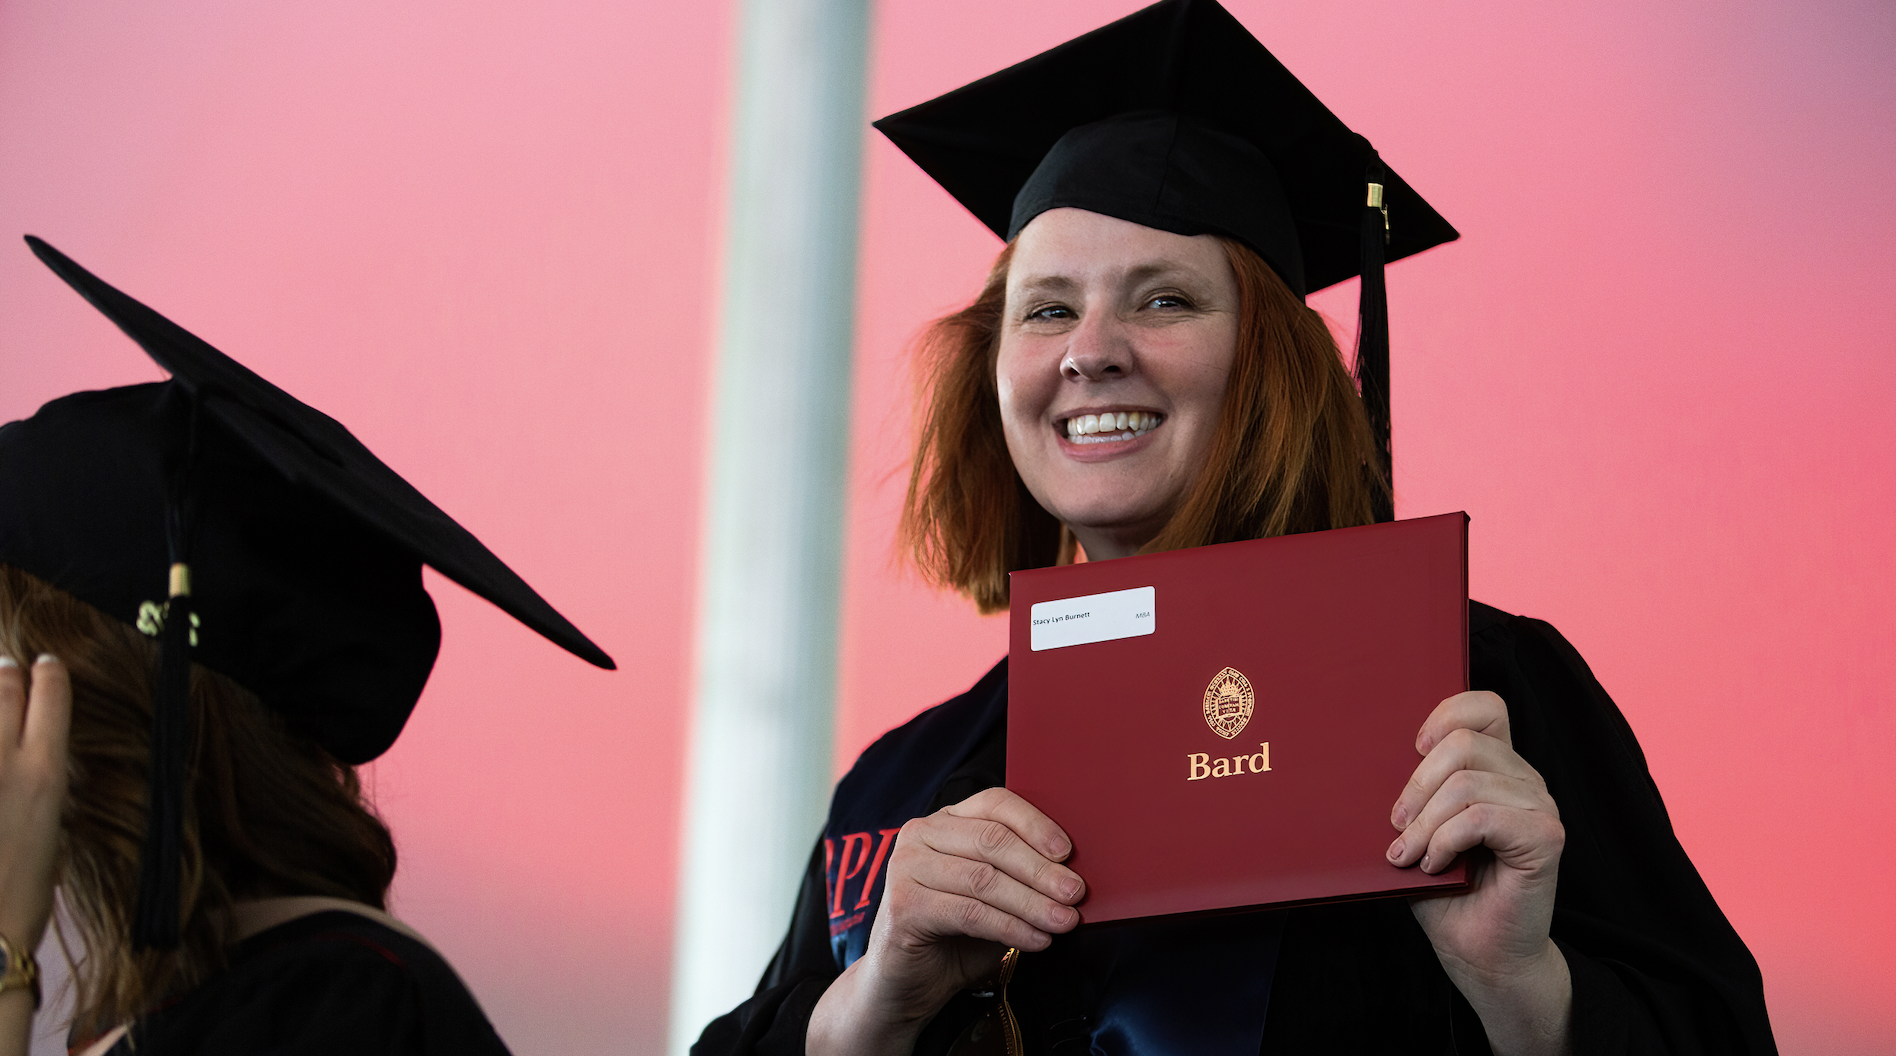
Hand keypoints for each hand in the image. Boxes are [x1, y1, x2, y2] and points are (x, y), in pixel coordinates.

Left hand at [0, 656, 68, 952]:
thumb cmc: (22, 893)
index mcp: (45, 773)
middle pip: (3, 687)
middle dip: (7, 675)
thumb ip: (37, 784)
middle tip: (6, 670)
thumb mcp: (50, 830)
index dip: (50, 674)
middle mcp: (3, 760)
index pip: (50, 694)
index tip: (46, 667)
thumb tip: (30, 760)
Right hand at [807, 787, 1083, 1055]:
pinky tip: (1036, 940)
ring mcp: (906, 867)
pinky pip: (969, 913)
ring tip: (1063, 921)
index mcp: (946, 820)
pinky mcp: (904, 906)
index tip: (1068, 853)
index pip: (995, 803)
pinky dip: (1010, 927)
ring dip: (1031, 902)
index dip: (1035, 824)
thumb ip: (1021, 875)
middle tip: (1075, 893)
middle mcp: (920, 834)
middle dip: (1040, 869)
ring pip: (983, 879)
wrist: (908, 982)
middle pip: (991, 840)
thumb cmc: (957, 933)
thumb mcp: (995, 895)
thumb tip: (1073, 874)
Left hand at [1388, 691, 1571, 1055]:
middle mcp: (1523, 779)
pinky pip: (1481, 816)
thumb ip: (1410, 792)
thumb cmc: (1444, 892)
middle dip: (1416, 784)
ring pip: (1467, 782)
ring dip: (1425, 822)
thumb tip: (1361, 756)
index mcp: (1496, 768)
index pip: (1484, 706)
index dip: (1445, 713)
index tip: (1409, 747)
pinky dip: (1446, 839)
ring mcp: (1539, 805)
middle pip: (1463, 742)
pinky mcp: (1545, 836)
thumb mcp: (1416, 830)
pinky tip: (1435, 864)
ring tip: (1409, 853)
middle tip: (1396, 825)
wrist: (1478, 953)